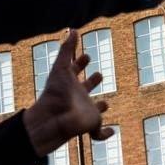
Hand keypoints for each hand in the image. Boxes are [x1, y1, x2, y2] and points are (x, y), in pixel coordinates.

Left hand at [23, 30, 108, 155]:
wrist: (53, 118)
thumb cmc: (56, 93)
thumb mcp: (61, 68)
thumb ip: (67, 49)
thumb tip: (73, 29)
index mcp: (70, 84)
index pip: (75, 70)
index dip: (80, 63)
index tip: (87, 56)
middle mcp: (78, 97)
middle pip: (85, 88)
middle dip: (92, 82)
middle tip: (99, 75)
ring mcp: (84, 112)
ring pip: (93, 110)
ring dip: (99, 108)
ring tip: (106, 103)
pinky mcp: (90, 125)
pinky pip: (98, 133)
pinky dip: (104, 134)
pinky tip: (111, 132)